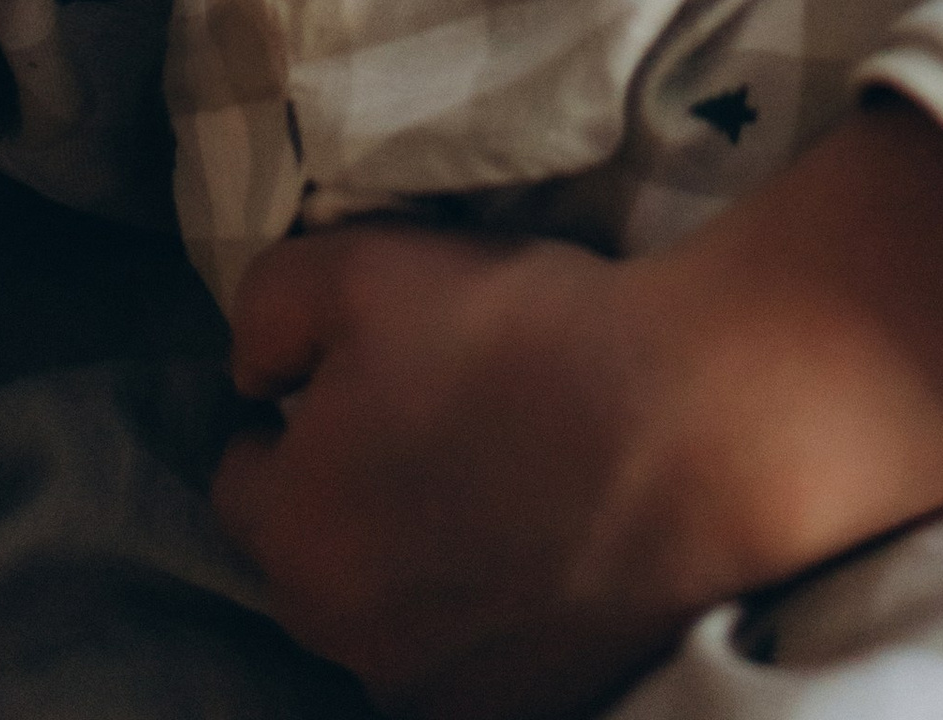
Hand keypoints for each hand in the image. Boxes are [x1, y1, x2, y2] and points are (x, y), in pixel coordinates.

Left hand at [208, 105, 942, 718]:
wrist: (700, 425)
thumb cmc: (527, 334)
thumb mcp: (363, 265)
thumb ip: (267, 310)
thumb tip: (254, 372)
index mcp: (294, 534)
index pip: (242, 472)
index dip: (298, 407)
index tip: (369, 368)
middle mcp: (347, 636)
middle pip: (315, 550)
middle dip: (350, 486)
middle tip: (439, 410)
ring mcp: (438, 685)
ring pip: (392, 605)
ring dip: (418, 551)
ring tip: (503, 468)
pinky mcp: (528, 704)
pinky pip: (473, 648)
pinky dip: (492, 600)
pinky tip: (548, 530)